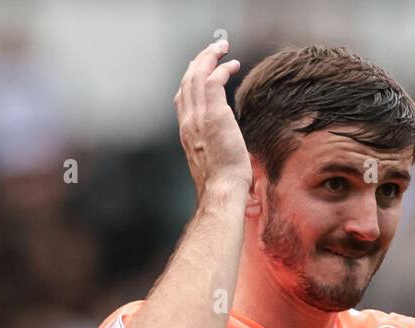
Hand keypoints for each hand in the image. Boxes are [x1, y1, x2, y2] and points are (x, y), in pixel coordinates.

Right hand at [174, 39, 250, 200]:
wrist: (221, 191)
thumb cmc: (222, 185)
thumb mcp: (212, 162)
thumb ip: (212, 147)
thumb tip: (224, 146)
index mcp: (187, 132)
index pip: (182, 97)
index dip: (191, 79)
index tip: (202, 69)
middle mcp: (188, 121)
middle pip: (187, 81)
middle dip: (199, 61)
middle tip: (213, 49)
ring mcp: (199, 117)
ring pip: (198, 76)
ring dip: (210, 57)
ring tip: (223, 48)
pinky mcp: (214, 115)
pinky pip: (213, 81)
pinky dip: (221, 68)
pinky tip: (232, 65)